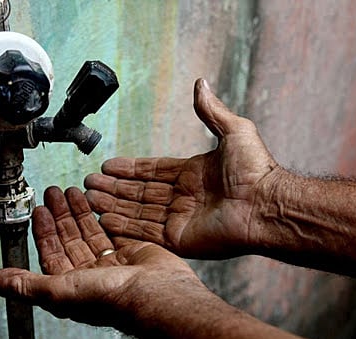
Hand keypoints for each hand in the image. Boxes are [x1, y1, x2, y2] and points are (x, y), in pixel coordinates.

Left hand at [0, 186, 209, 336]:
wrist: (156, 292)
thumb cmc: (112, 299)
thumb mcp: (58, 290)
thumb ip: (24, 284)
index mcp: (70, 286)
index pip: (50, 254)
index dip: (42, 231)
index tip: (38, 209)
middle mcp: (89, 275)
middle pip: (69, 239)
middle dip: (59, 215)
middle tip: (53, 192)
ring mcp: (110, 263)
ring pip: (88, 232)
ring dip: (78, 211)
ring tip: (71, 191)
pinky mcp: (129, 251)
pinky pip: (110, 229)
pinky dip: (101, 216)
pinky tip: (96, 203)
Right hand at [84, 78, 279, 258]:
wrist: (267, 205)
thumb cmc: (256, 170)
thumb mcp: (233, 130)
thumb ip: (211, 110)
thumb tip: (201, 84)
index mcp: (192, 175)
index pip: (152, 171)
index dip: (129, 169)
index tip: (108, 165)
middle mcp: (183, 198)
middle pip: (139, 191)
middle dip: (113, 187)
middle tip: (88, 182)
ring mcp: (179, 220)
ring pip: (137, 210)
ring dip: (112, 204)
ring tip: (88, 197)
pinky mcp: (178, 239)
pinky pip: (145, 232)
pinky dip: (123, 226)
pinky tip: (103, 218)